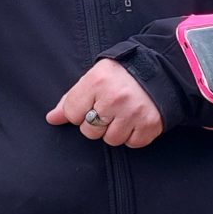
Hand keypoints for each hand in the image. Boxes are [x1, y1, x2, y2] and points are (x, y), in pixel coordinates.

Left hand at [46, 59, 163, 147]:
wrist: (160, 69)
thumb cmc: (121, 73)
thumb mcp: (93, 77)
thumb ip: (71, 99)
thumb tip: (52, 119)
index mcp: (97, 82)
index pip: (72, 114)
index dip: (79, 112)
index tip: (90, 104)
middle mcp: (115, 99)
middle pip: (90, 131)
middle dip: (96, 123)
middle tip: (109, 109)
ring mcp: (134, 113)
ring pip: (111, 140)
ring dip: (115, 131)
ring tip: (122, 114)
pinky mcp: (150, 125)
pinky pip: (132, 143)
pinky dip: (133, 135)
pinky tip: (135, 119)